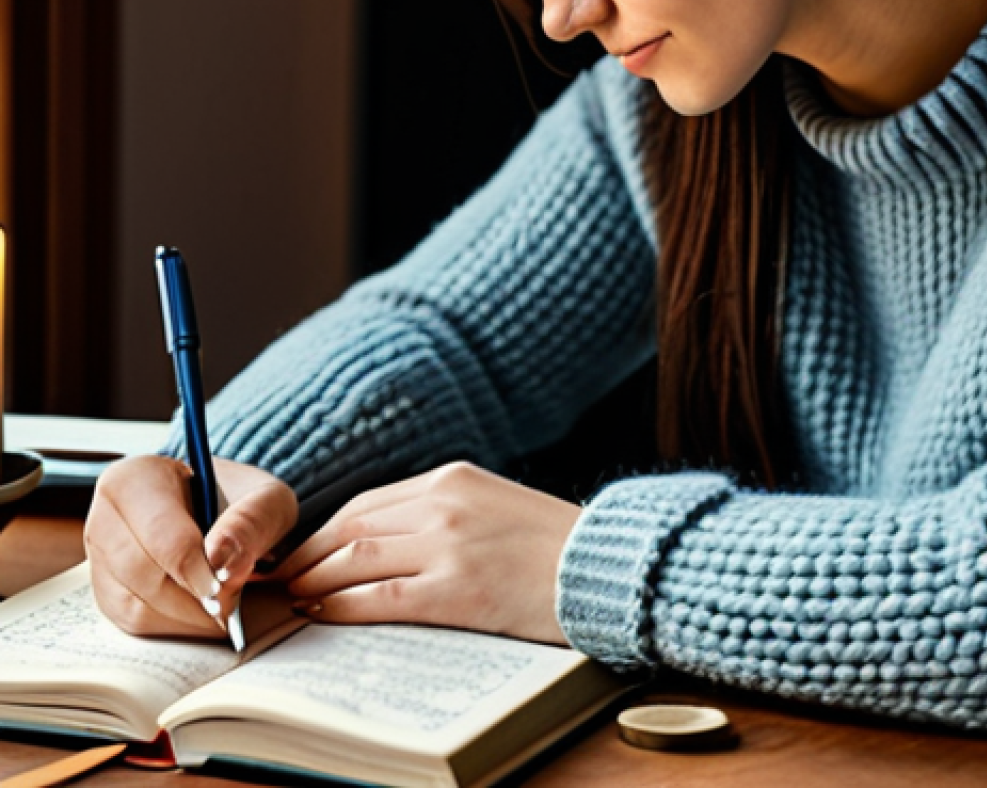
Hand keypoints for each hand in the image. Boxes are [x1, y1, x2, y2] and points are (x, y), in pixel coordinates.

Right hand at [85, 454, 297, 637]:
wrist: (229, 516)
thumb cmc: (244, 502)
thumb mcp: (266, 499)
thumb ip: (251, 521)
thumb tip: (220, 558)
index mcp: (138, 478)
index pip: (159, 532)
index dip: (193, 567)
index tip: (223, 586)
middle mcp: (107, 517)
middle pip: (142, 573)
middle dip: (191, 598)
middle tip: (230, 603)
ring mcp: (100, 558)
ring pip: (134, 605)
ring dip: (184, 617)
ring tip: (222, 608)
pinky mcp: (106, 593)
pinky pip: (133, 623)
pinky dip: (173, 627)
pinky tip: (202, 615)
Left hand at [275, 461, 581, 644]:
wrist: (600, 566)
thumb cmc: (549, 541)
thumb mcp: (492, 503)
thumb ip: (442, 510)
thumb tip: (384, 539)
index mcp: (451, 478)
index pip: (367, 502)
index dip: (325, 529)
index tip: (304, 550)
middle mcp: (444, 504)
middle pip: (352, 526)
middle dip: (309, 554)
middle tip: (283, 577)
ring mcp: (449, 545)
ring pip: (357, 557)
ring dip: (317, 578)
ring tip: (296, 597)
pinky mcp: (457, 589)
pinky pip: (382, 596)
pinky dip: (343, 604)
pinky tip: (325, 612)